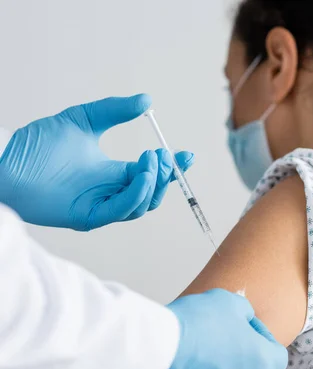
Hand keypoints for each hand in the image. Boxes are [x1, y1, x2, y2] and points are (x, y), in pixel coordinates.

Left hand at [0, 95, 193, 229]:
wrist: (6, 162)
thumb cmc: (37, 145)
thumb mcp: (84, 119)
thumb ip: (115, 111)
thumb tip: (146, 100)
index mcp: (114, 173)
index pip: (152, 174)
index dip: (172, 167)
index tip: (187, 155)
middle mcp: (112, 192)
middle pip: (153, 192)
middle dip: (164, 174)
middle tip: (161, 154)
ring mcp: (102, 206)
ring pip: (143, 204)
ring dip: (153, 184)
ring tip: (150, 160)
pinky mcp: (89, 217)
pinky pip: (122, 211)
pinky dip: (137, 194)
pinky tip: (141, 175)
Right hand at [150, 289, 287, 368]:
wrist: (157, 351)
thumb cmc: (196, 326)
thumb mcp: (230, 302)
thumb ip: (245, 312)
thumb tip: (243, 319)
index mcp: (263, 363)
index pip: (279, 356)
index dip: (263, 337)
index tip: (246, 325)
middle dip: (259, 368)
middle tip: (241, 350)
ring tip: (219, 362)